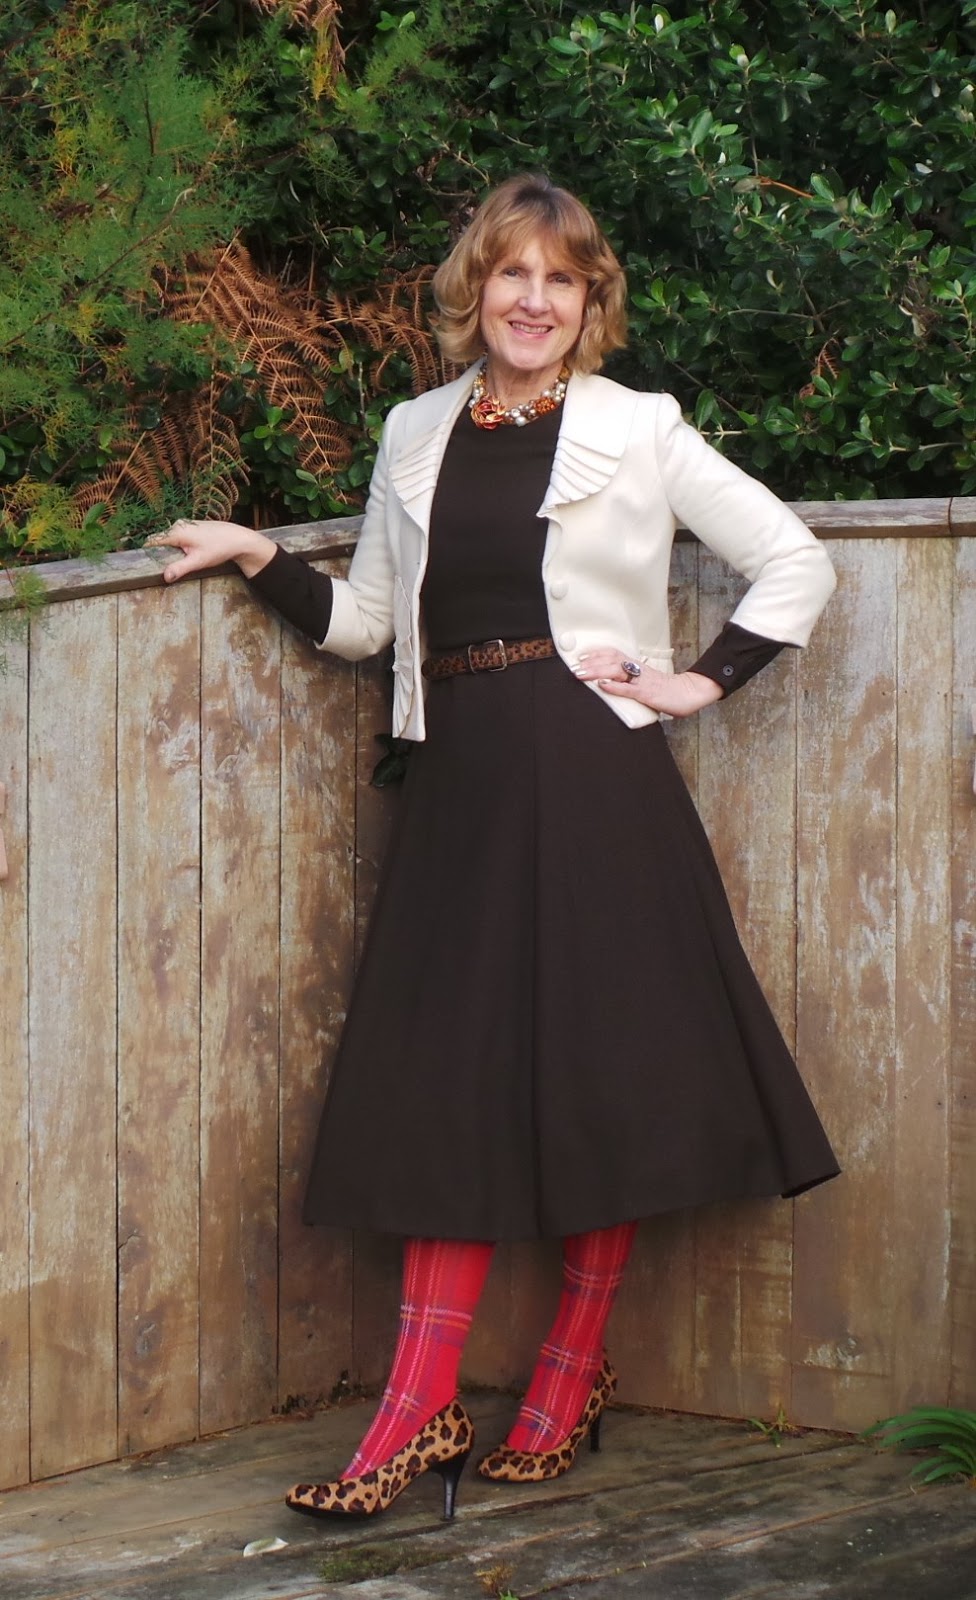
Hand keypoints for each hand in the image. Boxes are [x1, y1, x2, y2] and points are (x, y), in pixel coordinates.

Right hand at [145, 520, 277, 581]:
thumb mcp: (199, 561)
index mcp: (176, 532)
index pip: (152, 541)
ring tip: (173, 563)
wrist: (238, 539)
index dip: (146, 552)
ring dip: (169, 551)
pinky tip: (185, 555)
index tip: (142, 563)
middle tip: (159, 568)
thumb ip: (180, 568)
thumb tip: (165, 577)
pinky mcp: (191, 527)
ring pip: (169, 539)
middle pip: (160, 540)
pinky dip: (177, 546)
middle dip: (159, 553)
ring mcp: (185, 525)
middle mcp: (178, 525)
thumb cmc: (219, 548)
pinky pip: (177, 537)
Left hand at [573, 647, 723, 717]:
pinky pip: (630, 689)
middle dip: (591, 663)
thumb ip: (632, 680)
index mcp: (638, 666)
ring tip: (581, 673)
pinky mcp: (648, 694)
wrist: (691, 693)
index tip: (581, 655)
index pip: (615, 654)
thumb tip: (615, 682)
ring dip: (597, 672)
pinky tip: (603, 685)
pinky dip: (615, 687)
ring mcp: (643, 681)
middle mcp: (639, 670)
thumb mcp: (647, 681)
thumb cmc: (669, 690)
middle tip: (574, 666)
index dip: (597, 653)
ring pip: (617, 671)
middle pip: (612, 660)